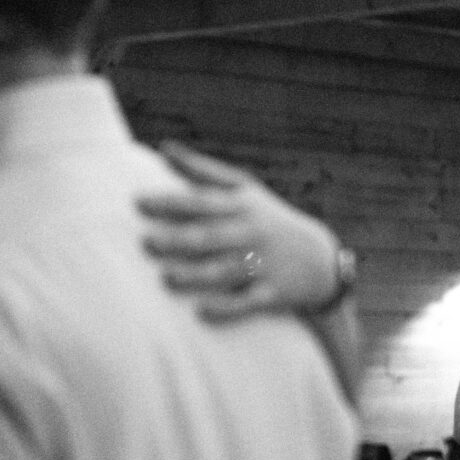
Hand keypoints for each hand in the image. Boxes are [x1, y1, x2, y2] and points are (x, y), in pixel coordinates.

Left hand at [139, 144, 344, 320]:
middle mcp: (251, 233)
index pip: (201, 202)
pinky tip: (201, 311)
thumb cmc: (269, 219)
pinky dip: (226, 308)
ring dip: (196, 275)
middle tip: (146, 243)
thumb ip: (202, 171)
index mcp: (241, 206)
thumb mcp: (245, 189)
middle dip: (178, 240)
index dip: (170, 202)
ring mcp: (262, 264)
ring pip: (225, 270)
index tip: (138, 203)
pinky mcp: (271, 294)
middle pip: (210, 236)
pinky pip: (247, 303)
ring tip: (167, 278)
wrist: (321, 259)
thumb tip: (162, 148)